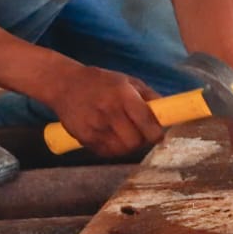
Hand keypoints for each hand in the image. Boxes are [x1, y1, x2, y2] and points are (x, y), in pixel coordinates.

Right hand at [50, 65, 165, 157]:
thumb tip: (168, 111)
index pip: (146, 122)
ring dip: (129, 146)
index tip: (159, 134)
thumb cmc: (100, 82)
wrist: (64, 85)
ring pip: (122, 150)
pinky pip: (107, 152)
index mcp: (122, 94)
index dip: (157, 133)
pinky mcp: (84, 138)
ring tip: (126, 134)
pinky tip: (112, 136)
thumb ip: (148, 96)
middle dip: (143, 140)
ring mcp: (95, 127)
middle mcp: (109, 111)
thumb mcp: (126, 80)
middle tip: (142, 134)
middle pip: (135, 141)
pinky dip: (114, 148)